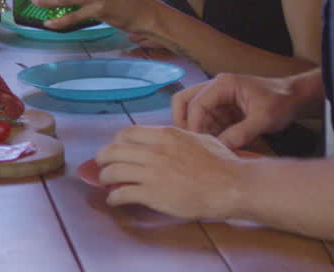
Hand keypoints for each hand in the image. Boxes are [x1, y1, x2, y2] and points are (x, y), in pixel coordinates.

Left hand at [96, 125, 245, 219]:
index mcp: (165, 135)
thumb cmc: (223, 163)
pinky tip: (114, 200)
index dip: (116, 142)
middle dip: (103, 158)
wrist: (232, 185)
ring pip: (113, 171)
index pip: (127, 133)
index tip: (116, 148)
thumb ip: (178, 137)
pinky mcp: (152, 194)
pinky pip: (123, 193)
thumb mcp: (199, 138)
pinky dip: (114, 197)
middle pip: (113, 150)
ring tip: (105, 182)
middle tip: (101, 165)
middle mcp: (154, 151)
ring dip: (105, 178)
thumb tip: (170, 138)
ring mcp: (151, 173)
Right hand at [171, 73, 300, 149]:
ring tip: (206, 149)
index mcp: (222, 84)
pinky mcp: (223, 110)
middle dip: (183, 122)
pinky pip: (206, 121)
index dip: (194, 125)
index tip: (199, 145)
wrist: (296, 98)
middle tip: (190, 143)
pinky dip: (208, 134)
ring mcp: (218, 99)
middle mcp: (215, 88)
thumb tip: (220, 148)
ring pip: (193, 113)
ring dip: (197, 130)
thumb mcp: (264, 119)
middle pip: (184, 101)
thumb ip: (241, 133)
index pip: (196, 104)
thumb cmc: (282, 101)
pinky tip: (216, 147)